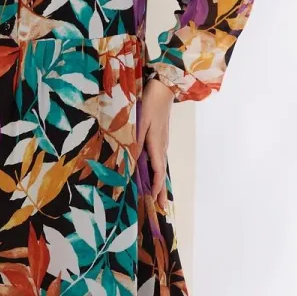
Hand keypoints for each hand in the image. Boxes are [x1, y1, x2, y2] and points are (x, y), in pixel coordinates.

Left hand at [135, 77, 174, 212]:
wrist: (163, 88)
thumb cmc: (150, 104)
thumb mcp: (140, 122)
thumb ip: (136, 140)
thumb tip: (133, 159)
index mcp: (156, 144)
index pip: (157, 170)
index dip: (156, 186)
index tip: (154, 199)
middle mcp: (162, 145)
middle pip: (161, 172)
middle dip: (161, 190)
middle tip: (163, 207)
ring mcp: (162, 141)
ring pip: (160, 166)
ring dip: (159, 181)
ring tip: (159, 196)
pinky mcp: (160, 136)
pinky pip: (159, 158)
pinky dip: (157, 170)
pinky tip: (154, 173)